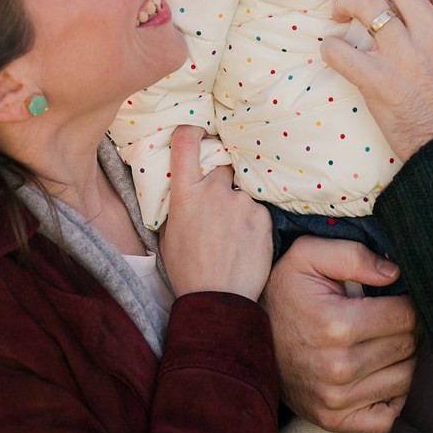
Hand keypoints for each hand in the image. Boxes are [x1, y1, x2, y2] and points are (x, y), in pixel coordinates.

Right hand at [161, 126, 272, 299]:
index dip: (192, 132)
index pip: (186, 142)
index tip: (198, 132)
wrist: (217, 300)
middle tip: (219, 205)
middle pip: (222, 165)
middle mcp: (214, 191)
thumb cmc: (187, 270)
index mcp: (185, 194)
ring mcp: (241, 202)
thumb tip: (184, 187)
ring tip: (234, 233)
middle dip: (221, 179)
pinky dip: (253, 220)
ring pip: (242, 191)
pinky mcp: (263, 215)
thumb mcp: (168, 234)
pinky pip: (257, 209)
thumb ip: (179, 204)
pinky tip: (247, 242)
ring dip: (238, 204)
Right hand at [262, 236, 417, 432]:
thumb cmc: (283, 289)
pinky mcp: (334, 420)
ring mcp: (336, 399)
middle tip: (398, 313)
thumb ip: (352, 254)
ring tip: (390, 338)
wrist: (245, 335)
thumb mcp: (308, 254)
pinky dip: (397, 395)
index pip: (405, 316)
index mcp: (336, 325)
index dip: (412, 301)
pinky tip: (385, 371)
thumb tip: (395, 273)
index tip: (402, 294)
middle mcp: (338, 368)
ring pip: (406, 380)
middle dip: (411, 327)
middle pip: (408, 347)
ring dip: (407, 358)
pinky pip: (390, 417)